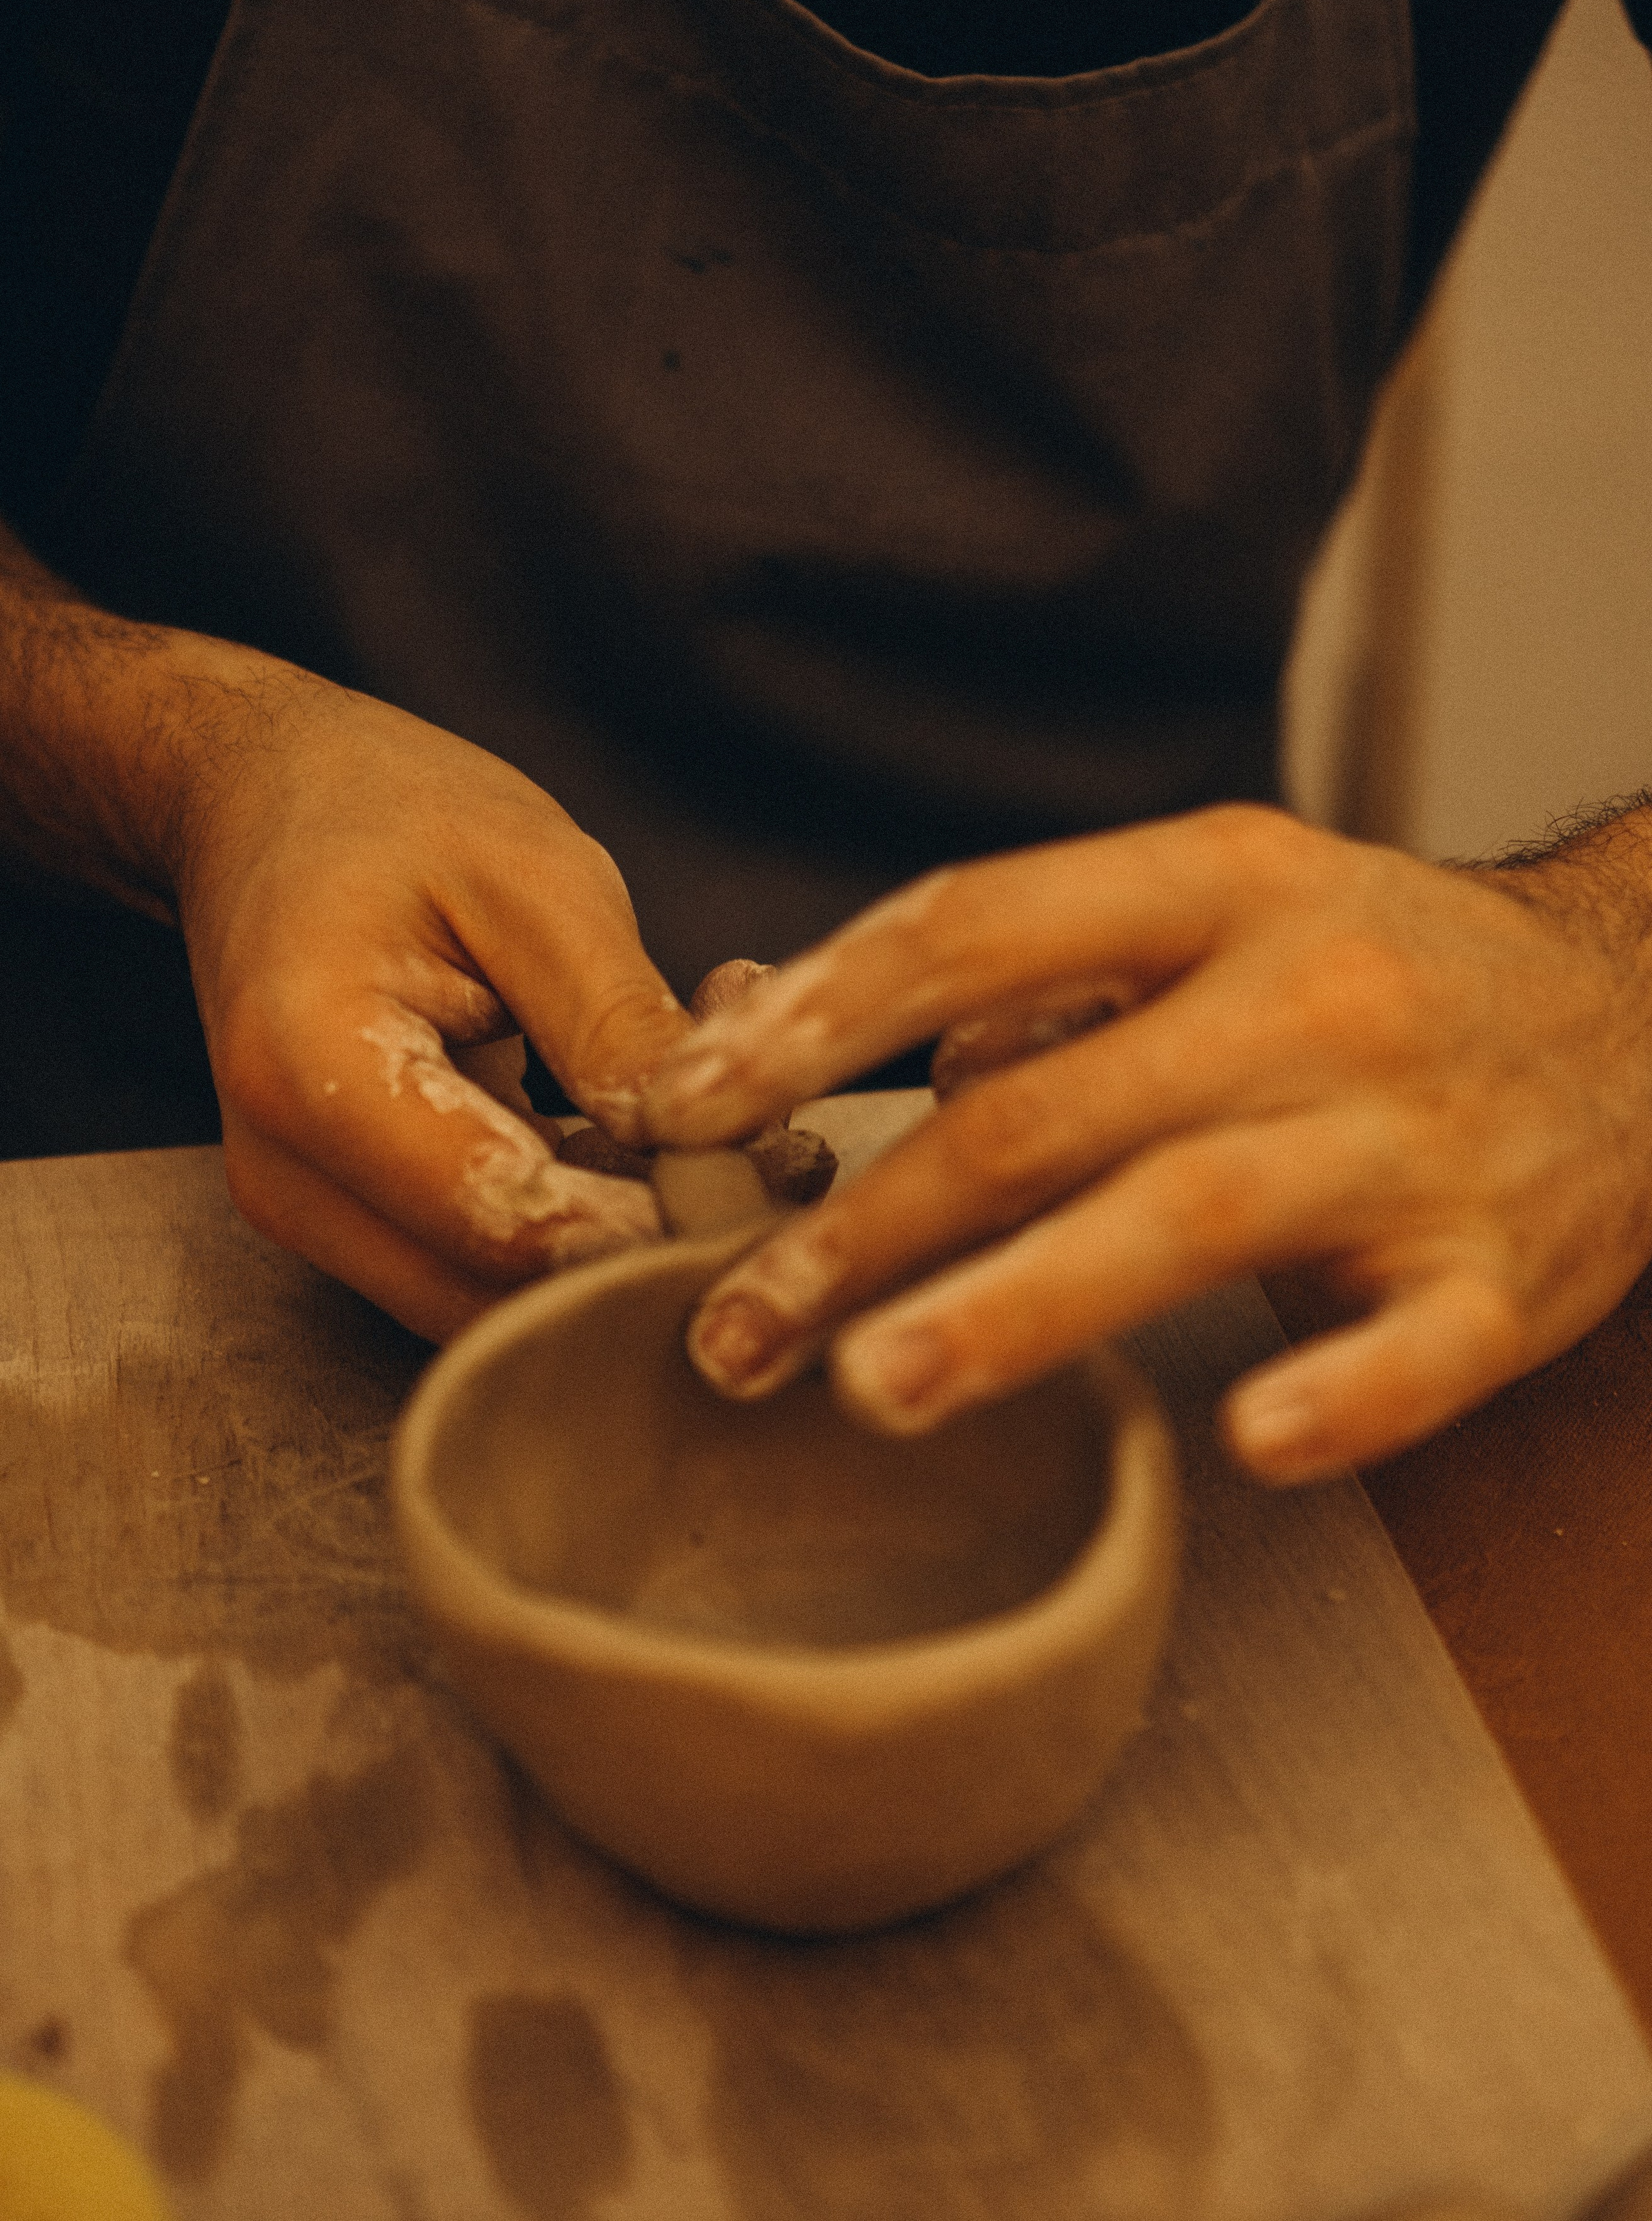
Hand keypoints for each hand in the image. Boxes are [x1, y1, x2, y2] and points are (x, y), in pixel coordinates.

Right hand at [163, 659, 706, 1339]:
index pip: (503, 1219)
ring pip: (495, 1300)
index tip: (772, 1170)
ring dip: (623, 1239)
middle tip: (786, 1161)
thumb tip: (710, 1146)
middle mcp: (286, 1173)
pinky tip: (656, 1130)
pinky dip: (581, 1219)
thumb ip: (616, 1019)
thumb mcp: (535, 876)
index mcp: (311, 1068)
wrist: (264, 806)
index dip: (647, 1221)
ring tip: (737, 1131)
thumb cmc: (397, 813)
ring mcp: (308, 1211)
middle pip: (495, 1294)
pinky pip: (479, 1264)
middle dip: (648, 1245)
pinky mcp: (348, 1220)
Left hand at [639, 803, 1651, 1481]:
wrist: (1640, 1012)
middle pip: (1041, 1108)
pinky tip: (1242, 1443)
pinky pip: (1411, 1350)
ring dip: (1016, 1310)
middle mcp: (1309, 995)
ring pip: (1185, 1219)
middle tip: (729, 1325)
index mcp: (1223, 883)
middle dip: (862, 1222)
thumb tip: (887, 1063)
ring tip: (872, 1388)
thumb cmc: (1377, 969)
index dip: (812, 1017)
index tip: (684, 1100)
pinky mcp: (1501, 1273)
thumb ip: (1053, 974)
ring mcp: (1410, 1138)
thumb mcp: (1225, 906)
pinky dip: (1330, 1395)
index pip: (973, 926)